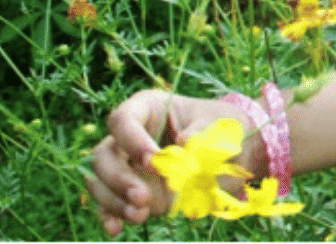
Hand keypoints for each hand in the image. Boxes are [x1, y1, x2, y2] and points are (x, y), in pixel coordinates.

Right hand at [84, 90, 257, 235]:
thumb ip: (203, 132)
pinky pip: (109, 203)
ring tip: (140, 215)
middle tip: (143, 197)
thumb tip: (184, 142)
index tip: (153, 161)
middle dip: (118, 178)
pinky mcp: (131, 191)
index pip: (123, 120)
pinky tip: (116, 228)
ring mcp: (128, 165)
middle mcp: (130, 136)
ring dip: (114, 201)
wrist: (235, 155)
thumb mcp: (221, 124)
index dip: (132, 141)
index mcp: (148, 108)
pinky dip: (110, 215)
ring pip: (100, 181)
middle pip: (104, 154)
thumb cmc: (224, 129)